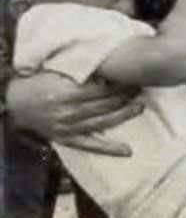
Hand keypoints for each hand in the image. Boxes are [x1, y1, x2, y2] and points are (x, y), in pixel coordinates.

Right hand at [7, 72, 142, 155]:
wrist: (14, 102)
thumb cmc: (37, 82)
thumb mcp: (56, 71)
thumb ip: (79, 71)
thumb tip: (106, 67)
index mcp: (67, 93)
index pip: (102, 89)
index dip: (119, 83)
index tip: (132, 75)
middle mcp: (69, 112)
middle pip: (105, 104)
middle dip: (125, 95)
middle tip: (140, 86)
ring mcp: (68, 128)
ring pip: (103, 122)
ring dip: (123, 115)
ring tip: (139, 106)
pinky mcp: (66, 139)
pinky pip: (91, 146)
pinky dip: (109, 149)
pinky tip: (127, 151)